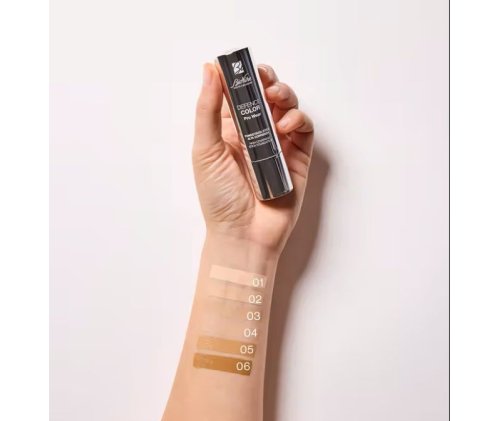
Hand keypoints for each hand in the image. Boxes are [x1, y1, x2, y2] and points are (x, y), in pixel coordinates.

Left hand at [192, 63, 313, 252]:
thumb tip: (209, 69)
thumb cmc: (219, 198)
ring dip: (285, 95)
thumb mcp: (205, 150)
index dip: (241, 77)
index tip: (240, 64)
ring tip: (276, 99)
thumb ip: (208, 109)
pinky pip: (304, 130)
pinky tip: (286, 125)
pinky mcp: (298, 159)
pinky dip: (299, 120)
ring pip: (288, 108)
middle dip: (267, 81)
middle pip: (266, 97)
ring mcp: (278, 146)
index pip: (238, 96)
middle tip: (264, 79)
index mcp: (228, 133)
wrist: (243, 234)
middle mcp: (254, 136)